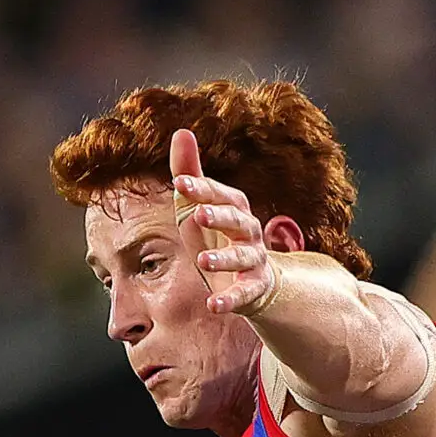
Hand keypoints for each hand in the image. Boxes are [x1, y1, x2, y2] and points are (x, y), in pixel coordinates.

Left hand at [170, 129, 280, 316]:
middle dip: (219, 217)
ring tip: (201, 261)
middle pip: (237, 220)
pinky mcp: (254, 288)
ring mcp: (254, 260)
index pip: (219, 194)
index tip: (180, 183)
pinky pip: (244, 294)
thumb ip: (191, 174)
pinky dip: (230, 300)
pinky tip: (213, 305)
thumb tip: (182, 131)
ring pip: (243, 257)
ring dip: (223, 259)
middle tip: (197, 215)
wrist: (255, 279)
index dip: (201, 188)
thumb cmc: (220, 237)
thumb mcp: (201, 206)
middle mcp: (248, 231)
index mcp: (234, 208)